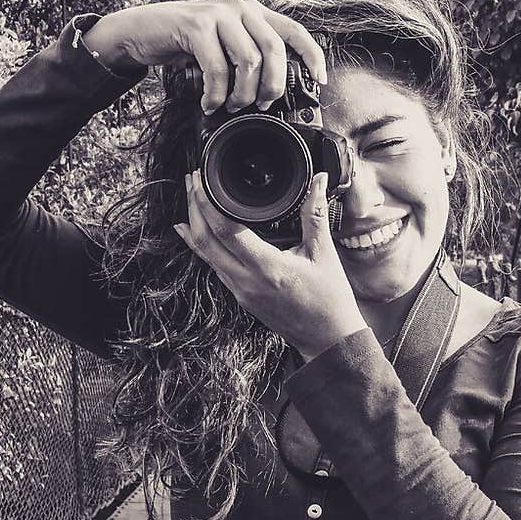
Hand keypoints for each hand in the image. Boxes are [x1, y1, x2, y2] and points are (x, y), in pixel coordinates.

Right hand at [83, 0, 326, 111]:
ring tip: (229, 106)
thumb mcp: (222, 46)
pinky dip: (216, 94)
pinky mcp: (197, 25)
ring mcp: (219, 14)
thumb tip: (270, 91)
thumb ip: (246, 56)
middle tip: (259, 105)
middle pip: (275, 51)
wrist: (140, 32)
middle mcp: (240, 8)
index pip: (295, 31)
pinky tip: (209, 103)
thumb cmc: (183, 44)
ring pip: (249, 62)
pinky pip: (219, 68)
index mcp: (253, 12)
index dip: (312, 56)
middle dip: (271, 87)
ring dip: (241, 94)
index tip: (319, 81)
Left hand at [174, 170, 368, 362]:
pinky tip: (193, 232)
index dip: (209, 204)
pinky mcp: (240, 296)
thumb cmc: (329, 300)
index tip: (202, 181)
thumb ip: (316, 214)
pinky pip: (213, 266)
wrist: (326, 339)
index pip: (226, 231)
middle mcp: (247, 281)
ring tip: (191, 198)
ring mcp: (240, 291)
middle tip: (191, 180)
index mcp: (268, 268)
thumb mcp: (324, 253)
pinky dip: (201, 246)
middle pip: (206, 241)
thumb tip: (318, 180)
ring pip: (205, 255)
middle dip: (194, 208)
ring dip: (195, 225)